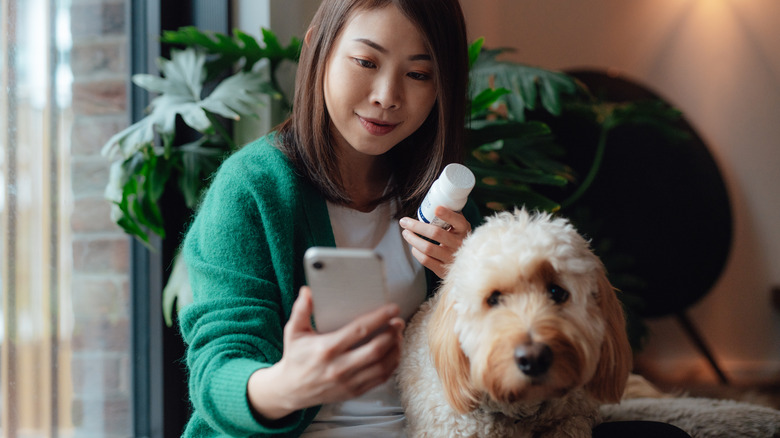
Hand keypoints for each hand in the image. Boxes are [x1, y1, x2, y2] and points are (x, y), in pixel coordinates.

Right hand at [247, 286, 404, 419]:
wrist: (291, 390)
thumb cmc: (295, 357)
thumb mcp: (293, 332)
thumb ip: (301, 310)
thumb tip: (307, 291)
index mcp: (326, 349)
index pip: (359, 331)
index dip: (379, 318)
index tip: (392, 309)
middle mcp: (339, 367)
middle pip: (375, 349)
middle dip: (392, 334)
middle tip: (398, 322)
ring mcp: (348, 382)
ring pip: (382, 366)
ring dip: (395, 349)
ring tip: (398, 336)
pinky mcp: (354, 391)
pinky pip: (380, 379)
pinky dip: (391, 365)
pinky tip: (394, 353)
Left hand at [399, 206, 471, 277]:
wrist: (466, 263)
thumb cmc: (457, 238)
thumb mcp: (459, 226)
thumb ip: (450, 215)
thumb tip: (432, 203)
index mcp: (464, 229)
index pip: (457, 221)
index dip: (447, 215)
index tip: (436, 209)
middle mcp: (460, 244)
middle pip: (436, 233)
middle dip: (416, 226)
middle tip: (404, 222)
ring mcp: (452, 258)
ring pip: (428, 248)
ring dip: (413, 239)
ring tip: (406, 233)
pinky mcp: (443, 270)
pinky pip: (426, 260)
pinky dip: (416, 252)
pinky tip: (413, 247)